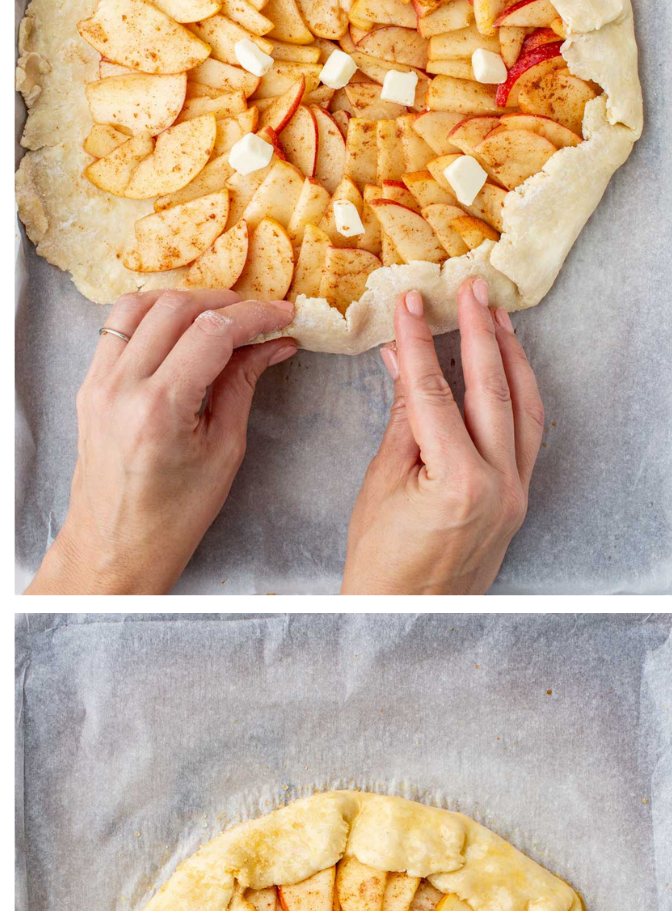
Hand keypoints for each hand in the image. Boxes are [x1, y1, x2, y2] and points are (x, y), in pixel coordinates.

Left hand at [26, 291, 295, 594]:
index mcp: (158, 409)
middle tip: (257, 315)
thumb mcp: (223, 452)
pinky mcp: (88, 386)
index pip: (212, 332)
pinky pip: (117, 329)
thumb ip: (242, 385)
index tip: (283, 313)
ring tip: (219, 317)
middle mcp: (120, 388)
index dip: (255, 315)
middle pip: (175, 308)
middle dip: (223, 302)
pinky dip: (151, 317)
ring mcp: (97, 384)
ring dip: (183, 301)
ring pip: (138, 306)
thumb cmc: (172, 517)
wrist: (113, 549)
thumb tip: (272, 343)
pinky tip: (180, 331)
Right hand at [341, 279, 543, 594]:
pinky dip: (518, 395)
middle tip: (470, 290)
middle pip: (493, 390)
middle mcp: (500, 485)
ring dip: (511, 358)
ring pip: (526, 409)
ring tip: (495, 318)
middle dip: (480, 333)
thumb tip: (403, 364)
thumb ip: (403, 420)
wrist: (405, 620)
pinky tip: (505, 371)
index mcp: (459, 482)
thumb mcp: (381, 485)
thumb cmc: (380, 565)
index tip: (412, 303)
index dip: (419, 343)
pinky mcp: (519, 501)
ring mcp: (516, 494)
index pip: (436, 393)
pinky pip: (529, 436)